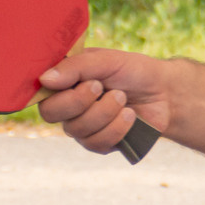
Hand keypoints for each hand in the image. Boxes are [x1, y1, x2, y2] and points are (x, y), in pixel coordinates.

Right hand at [32, 48, 168, 155]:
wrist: (163, 92)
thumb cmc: (132, 71)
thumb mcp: (107, 60)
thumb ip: (76, 67)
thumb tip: (45, 79)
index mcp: (63, 83)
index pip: (41, 94)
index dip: (61, 93)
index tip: (90, 82)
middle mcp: (67, 106)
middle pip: (51, 114)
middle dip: (81, 101)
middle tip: (103, 87)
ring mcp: (81, 127)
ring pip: (77, 130)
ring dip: (105, 113)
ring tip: (123, 99)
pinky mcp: (99, 143)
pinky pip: (97, 144)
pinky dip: (117, 128)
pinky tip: (129, 116)